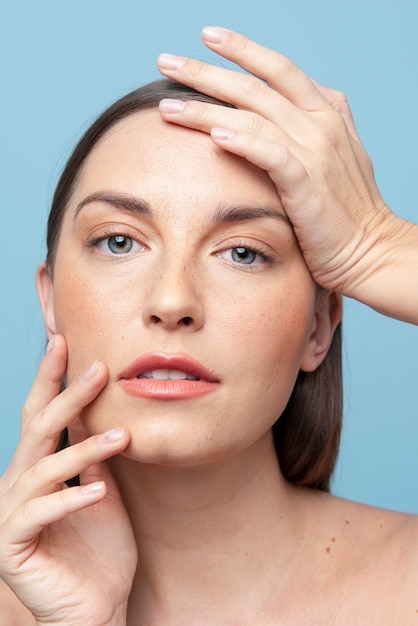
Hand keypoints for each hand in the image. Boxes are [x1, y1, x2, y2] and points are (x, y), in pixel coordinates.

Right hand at [0, 335, 136, 624]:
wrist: (96, 606)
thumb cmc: (99, 548)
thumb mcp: (101, 487)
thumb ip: (91, 453)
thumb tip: (95, 409)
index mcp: (36, 468)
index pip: (42, 415)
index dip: (51, 378)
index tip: (65, 341)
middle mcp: (16, 485)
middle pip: (38, 429)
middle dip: (66, 396)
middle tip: (97, 368)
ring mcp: (11, 515)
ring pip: (44, 469)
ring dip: (84, 450)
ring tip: (121, 438)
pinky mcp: (13, 545)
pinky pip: (41, 514)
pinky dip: (71, 500)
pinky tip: (100, 492)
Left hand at [157, 27, 417, 323]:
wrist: (371, 250)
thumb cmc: (349, 210)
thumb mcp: (342, 154)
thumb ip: (326, 121)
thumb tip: (311, 94)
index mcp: (325, 114)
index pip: (279, 69)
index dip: (243, 49)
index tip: (207, 36)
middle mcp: (318, 125)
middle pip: (255, 86)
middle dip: (207, 71)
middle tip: (165, 59)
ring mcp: (313, 152)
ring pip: (252, 117)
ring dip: (206, 109)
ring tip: (168, 106)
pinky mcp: (306, 183)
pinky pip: (270, 153)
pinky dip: (242, 141)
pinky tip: (214, 135)